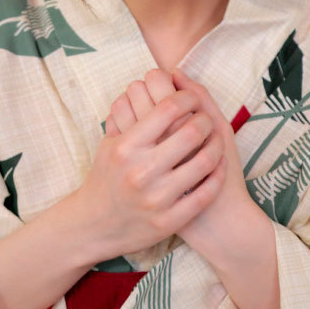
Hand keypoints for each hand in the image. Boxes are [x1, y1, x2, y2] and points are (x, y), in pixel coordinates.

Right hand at [74, 77, 225, 262]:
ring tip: (216, 139)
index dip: (187, 97)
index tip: (192, 98)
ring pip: (204, 162)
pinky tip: (217, 165)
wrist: (92, 225)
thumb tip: (152, 83)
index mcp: (126, 146)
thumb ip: (129, 112)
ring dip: (216, 145)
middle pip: (191, 131)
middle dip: (205, 119)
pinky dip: (216, 175)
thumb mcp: (110, 141)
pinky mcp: (168, 221)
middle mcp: (141, 170)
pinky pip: (205, 194)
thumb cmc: (105, 176)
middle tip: (206, 119)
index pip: (168, 108)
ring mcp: (156, 198)